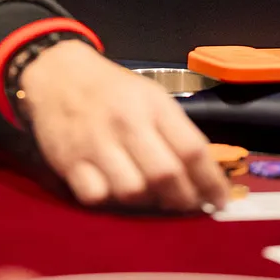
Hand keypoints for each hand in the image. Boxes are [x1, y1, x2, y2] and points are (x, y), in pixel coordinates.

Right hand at [17, 39, 228, 211]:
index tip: (220, 201)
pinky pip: (97, 197)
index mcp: (154, 106)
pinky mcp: (69, 161)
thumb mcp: (151, 98)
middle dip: (183, 199)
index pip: (192, 150)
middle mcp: (127, 123)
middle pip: (166, 175)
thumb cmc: (113, 90)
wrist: (59, 74)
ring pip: (133, 191)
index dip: (211, 181)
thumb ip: (175, 131)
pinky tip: (113, 190)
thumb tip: (203, 175)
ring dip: (147, 202)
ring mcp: (96, 143)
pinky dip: (110, 200)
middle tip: (186, 204)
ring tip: (150, 197)